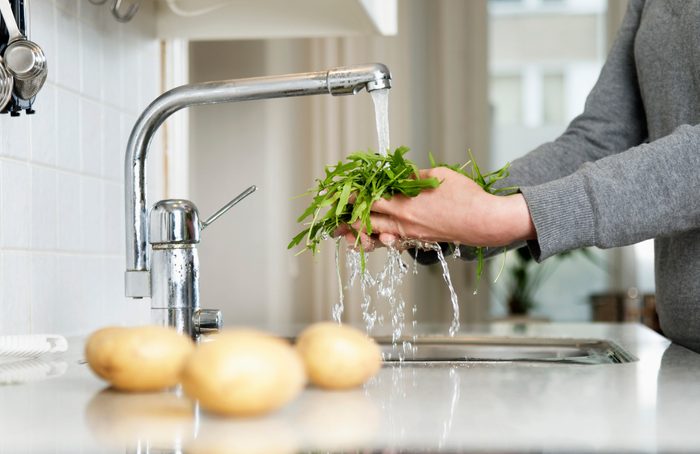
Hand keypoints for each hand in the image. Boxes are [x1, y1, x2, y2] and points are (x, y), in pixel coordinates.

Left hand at [348, 167, 535, 247]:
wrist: (484, 221)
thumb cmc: (465, 196)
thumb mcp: (438, 176)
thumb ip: (414, 177)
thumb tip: (400, 175)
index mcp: (404, 204)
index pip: (369, 199)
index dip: (352, 197)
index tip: (339, 194)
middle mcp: (403, 222)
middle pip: (368, 222)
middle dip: (349, 221)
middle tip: (334, 222)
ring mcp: (411, 234)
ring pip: (379, 235)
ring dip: (362, 234)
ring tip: (347, 235)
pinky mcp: (420, 241)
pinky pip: (396, 242)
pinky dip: (383, 240)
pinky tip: (377, 238)